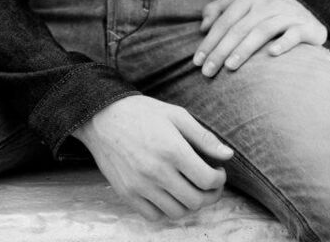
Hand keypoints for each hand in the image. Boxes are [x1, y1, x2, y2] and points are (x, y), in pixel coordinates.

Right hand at [72, 94, 233, 222]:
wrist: (101, 116)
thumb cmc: (141, 112)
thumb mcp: (175, 115)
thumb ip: (203, 136)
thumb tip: (228, 155)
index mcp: (172, 150)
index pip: (208, 180)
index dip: (219, 179)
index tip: (217, 171)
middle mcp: (157, 171)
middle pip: (196, 200)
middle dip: (210, 194)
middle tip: (208, 183)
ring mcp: (141, 186)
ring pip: (177, 212)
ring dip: (189, 203)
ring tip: (189, 188)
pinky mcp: (127, 194)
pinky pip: (154, 216)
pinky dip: (166, 210)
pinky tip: (167, 192)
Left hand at [194, 0, 327, 76]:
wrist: (306, 10)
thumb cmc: (266, 11)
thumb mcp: (242, 4)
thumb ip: (220, 10)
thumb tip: (203, 26)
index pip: (225, 21)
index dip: (209, 41)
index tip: (197, 61)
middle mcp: (268, 1)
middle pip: (239, 28)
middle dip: (221, 50)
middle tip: (208, 70)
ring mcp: (287, 13)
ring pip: (262, 31)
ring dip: (245, 49)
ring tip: (230, 67)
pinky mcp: (306, 26)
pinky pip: (294, 35)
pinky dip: (283, 43)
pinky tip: (271, 54)